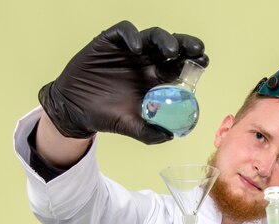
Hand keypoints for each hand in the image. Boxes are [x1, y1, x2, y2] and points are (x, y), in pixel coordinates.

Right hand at [38, 20, 208, 143]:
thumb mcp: (129, 127)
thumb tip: (170, 136)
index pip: (179, 66)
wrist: (74, 110)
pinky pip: (123, 32)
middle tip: (196, 51)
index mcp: (154, 79)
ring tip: (171, 50)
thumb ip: (149, 132)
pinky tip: (136, 49)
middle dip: (186, 46)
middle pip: (170, 48)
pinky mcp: (108, 42)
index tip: (204, 63)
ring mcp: (127, 51)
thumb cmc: (105, 116)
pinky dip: (132, 36)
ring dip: (164, 39)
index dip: (193, 62)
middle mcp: (144, 62)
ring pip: (152, 36)